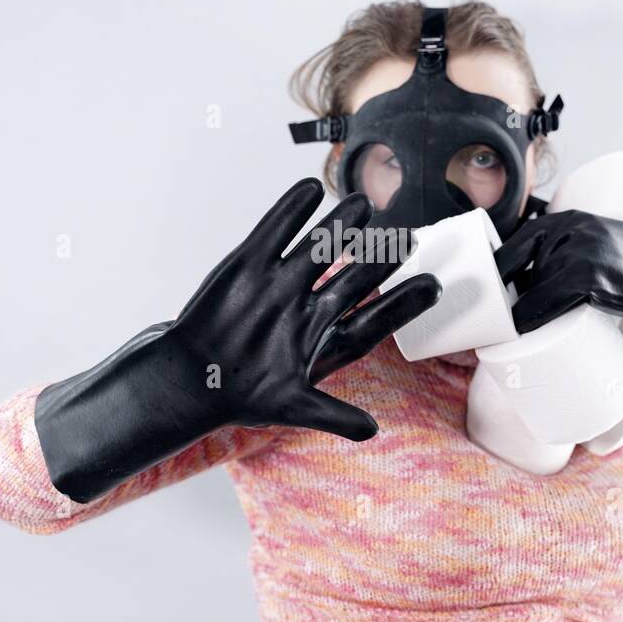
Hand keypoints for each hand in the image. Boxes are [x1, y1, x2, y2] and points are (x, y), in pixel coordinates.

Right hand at [164, 177, 441, 438]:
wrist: (190, 378)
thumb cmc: (241, 394)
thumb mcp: (291, 408)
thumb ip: (332, 416)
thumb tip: (372, 432)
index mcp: (324, 340)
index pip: (373, 318)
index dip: (402, 304)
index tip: (433, 287)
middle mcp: (308, 307)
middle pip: (352, 278)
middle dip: (379, 260)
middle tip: (407, 239)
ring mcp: (280, 283)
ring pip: (319, 249)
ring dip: (341, 227)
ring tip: (364, 205)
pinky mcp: (249, 265)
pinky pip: (274, 233)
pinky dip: (290, 212)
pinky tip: (309, 189)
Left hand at [494, 209, 622, 399]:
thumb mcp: (613, 260)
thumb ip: (582, 264)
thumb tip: (541, 292)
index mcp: (578, 219)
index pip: (516, 242)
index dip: (494, 272)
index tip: (483, 299)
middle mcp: (578, 229)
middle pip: (513, 266)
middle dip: (494, 298)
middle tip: (492, 330)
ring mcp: (588, 254)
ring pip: (524, 287)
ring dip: (503, 316)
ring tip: (500, 342)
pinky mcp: (601, 283)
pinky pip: (544, 302)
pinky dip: (522, 320)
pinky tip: (512, 334)